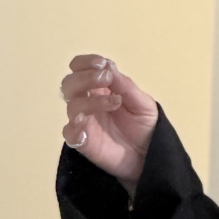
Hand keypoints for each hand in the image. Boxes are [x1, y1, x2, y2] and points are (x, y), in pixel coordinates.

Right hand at [59, 54, 158, 191]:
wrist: (149, 156)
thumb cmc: (145, 126)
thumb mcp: (142, 103)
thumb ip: (125, 85)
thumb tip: (108, 67)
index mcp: (100, 87)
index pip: (80, 68)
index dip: (86, 63)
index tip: (102, 64)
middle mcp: (88, 101)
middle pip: (69, 83)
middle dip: (84, 77)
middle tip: (106, 79)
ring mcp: (84, 121)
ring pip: (72, 105)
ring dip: (91, 100)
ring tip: (115, 103)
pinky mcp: (83, 141)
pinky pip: (69, 132)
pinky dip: (75, 128)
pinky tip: (88, 131)